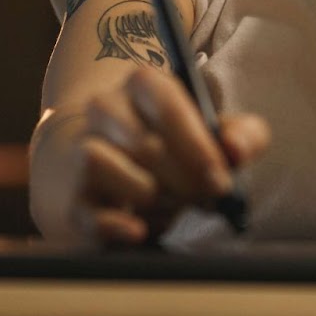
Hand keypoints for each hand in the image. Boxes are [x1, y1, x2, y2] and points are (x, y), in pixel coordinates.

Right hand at [29, 67, 270, 245]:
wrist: (103, 168)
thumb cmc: (172, 148)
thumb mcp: (213, 134)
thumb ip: (242, 135)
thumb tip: (235, 151)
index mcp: (143, 84)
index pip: (166, 103)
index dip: (197, 145)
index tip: (221, 179)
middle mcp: (105, 109)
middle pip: (145, 144)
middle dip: (185, 179)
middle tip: (207, 199)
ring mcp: (81, 150)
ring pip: (111, 169)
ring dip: (151, 196)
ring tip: (168, 204)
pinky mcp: (72, 198)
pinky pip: (90, 213)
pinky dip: (117, 226)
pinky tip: (139, 230)